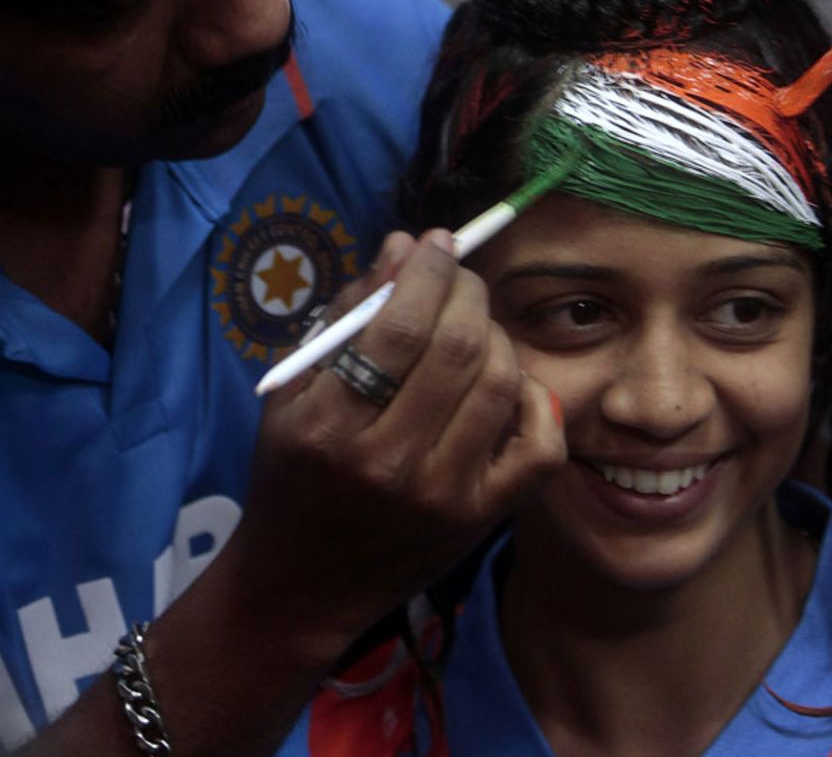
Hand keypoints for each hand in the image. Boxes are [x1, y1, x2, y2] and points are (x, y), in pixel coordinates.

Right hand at [224, 230, 565, 662]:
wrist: (301, 587)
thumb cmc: (293, 472)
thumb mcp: (294, 390)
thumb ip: (348, 313)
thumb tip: (405, 246)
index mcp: (329, 426)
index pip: (398, 326)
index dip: (428, 271)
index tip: (435, 244)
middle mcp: (388, 463)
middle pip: (459, 346)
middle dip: (465, 291)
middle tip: (456, 279)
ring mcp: (443, 496)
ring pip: (499, 382)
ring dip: (494, 335)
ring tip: (472, 328)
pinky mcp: (480, 520)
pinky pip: (538, 446)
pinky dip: (534, 401)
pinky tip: (507, 385)